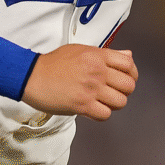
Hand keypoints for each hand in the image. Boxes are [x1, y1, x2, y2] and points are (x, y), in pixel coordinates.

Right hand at [21, 44, 137, 121]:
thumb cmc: (54, 63)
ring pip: (120, 102)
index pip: (129, 64)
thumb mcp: (81, 50)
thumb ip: (106, 54)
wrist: (32, 76)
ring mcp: (91, 89)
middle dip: (124, 91)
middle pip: (129, 85)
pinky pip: (105, 114)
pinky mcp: (82, 105)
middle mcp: (97, 71)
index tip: (126, 78)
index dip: (132, 73)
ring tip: (102, 101)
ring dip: (113, 104)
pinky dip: (102, 114)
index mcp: (97, 55)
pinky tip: (93, 109)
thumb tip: (128, 55)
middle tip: (113, 92)